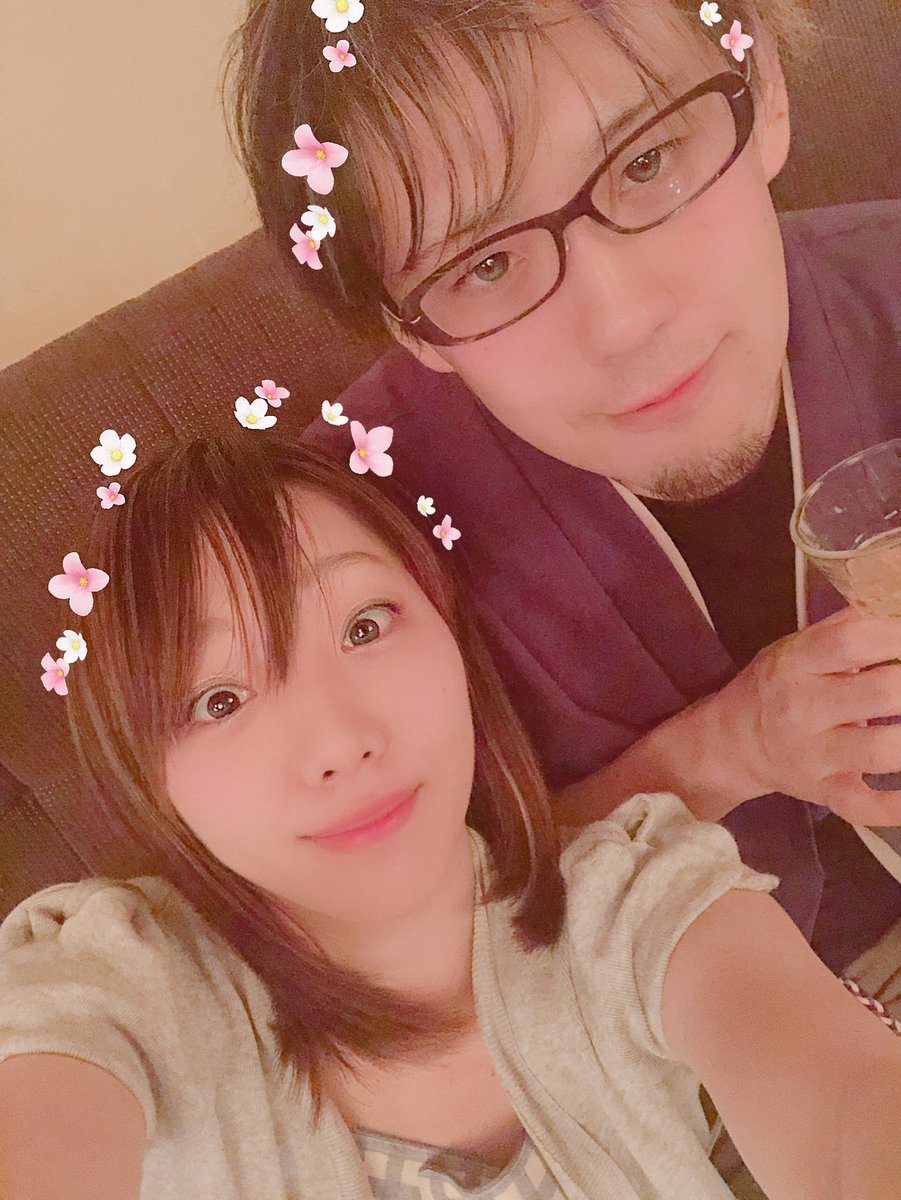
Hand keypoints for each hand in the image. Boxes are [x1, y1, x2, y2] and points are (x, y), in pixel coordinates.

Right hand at [710, 605, 900, 823]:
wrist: (730, 742)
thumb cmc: (777, 686)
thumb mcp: (800, 646)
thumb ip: (850, 624)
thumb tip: (896, 594)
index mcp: (797, 663)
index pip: (851, 640)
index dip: (896, 633)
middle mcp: (802, 708)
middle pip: (877, 692)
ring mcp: (813, 754)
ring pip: (879, 751)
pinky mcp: (822, 790)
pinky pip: (863, 805)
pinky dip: (897, 807)